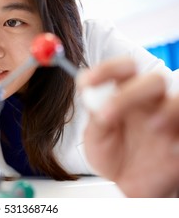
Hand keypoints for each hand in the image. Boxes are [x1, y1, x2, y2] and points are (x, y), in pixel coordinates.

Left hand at [79, 57, 178, 196]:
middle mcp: (149, 102)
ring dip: (167, 109)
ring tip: (152, 127)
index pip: (123, 69)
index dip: (106, 69)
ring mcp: (168, 119)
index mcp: (125, 95)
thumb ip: (95, 117)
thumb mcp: (95, 139)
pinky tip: (170, 146)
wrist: (128, 185)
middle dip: (129, 94)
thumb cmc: (112, 156)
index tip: (87, 82)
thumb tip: (92, 95)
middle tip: (105, 116)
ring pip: (178, 99)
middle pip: (153, 79)